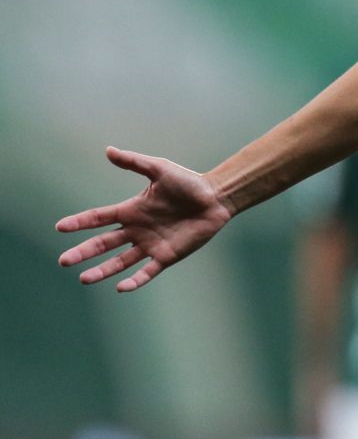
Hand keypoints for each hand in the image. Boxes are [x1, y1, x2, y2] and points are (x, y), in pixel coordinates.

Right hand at [57, 146, 234, 290]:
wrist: (216, 198)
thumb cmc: (189, 182)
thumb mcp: (159, 169)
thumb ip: (134, 162)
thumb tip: (108, 150)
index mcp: (131, 210)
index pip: (99, 218)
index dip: (80, 222)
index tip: (60, 227)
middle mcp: (137, 230)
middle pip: (104, 243)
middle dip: (84, 252)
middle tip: (64, 261)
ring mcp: (150, 244)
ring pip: (120, 261)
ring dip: (103, 270)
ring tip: (84, 278)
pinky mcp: (167, 256)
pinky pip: (147, 271)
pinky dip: (135, 280)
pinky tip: (121, 287)